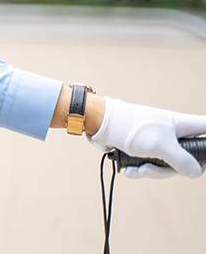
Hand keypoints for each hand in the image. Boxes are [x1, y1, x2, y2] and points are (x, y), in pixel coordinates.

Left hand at [89, 97, 205, 178]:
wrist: (99, 124)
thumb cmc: (130, 128)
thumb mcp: (160, 146)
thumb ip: (182, 161)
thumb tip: (196, 172)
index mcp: (183, 126)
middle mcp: (174, 133)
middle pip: (189, 159)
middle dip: (170, 170)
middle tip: (151, 169)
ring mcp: (160, 141)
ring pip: (168, 165)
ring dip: (151, 171)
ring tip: (137, 170)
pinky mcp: (146, 148)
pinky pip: (151, 164)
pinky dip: (141, 169)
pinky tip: (129, 170)